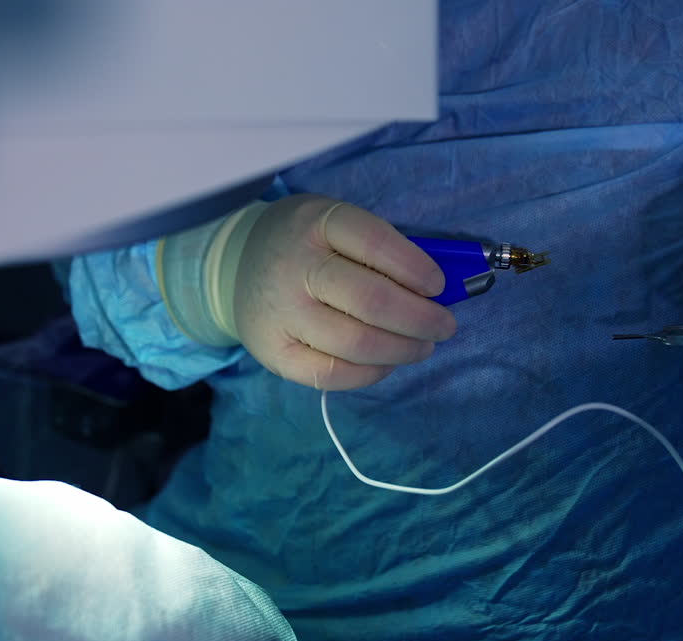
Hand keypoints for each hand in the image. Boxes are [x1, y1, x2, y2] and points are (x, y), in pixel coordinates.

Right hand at [233, 194, 456, 389]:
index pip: (375, 242)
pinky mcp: (274, 353)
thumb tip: (438, 291)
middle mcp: (294, 268)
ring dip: (403, 350)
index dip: (416, 267)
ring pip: (357, 344)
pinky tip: (388, 362)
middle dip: (421, 319)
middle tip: (445, 326)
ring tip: (423, 345)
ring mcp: (282, 314)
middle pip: (371, 301)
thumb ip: (383, 250)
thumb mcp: (338, 225)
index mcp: (316, 223)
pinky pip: (332, 375)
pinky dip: (372, 373)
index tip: (439, 286)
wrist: (238, 266)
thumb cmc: (308, 244)